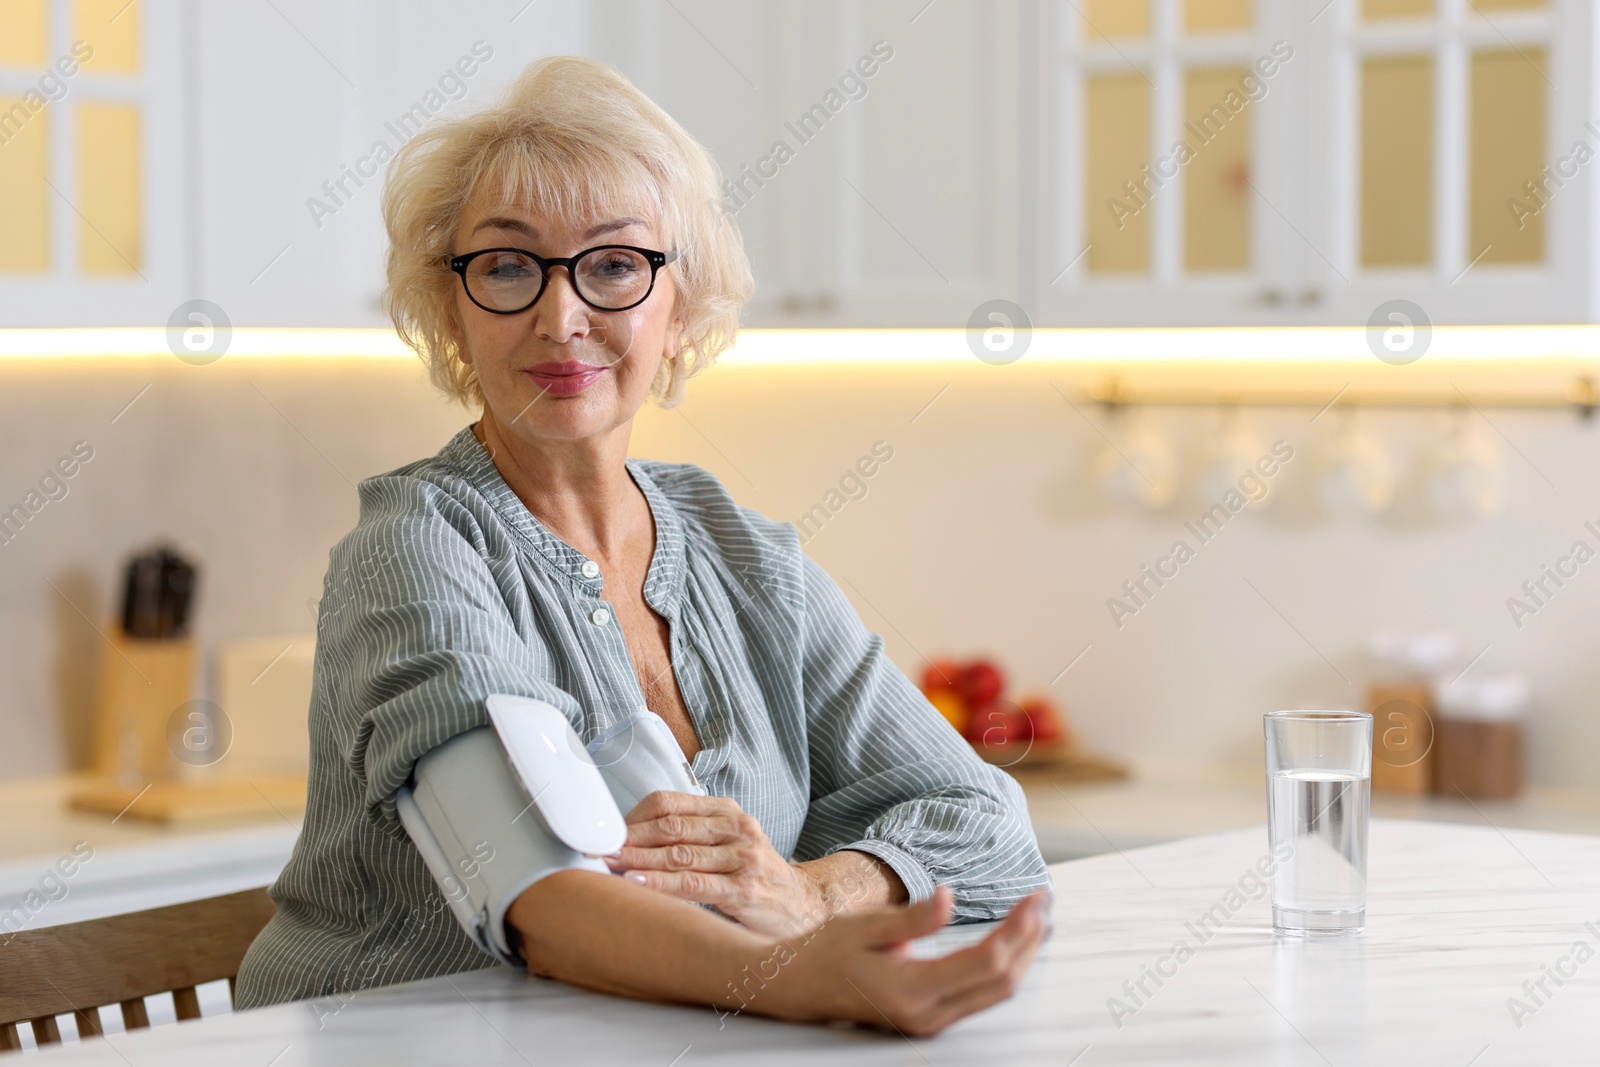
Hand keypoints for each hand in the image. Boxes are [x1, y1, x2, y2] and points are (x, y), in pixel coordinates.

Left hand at [606, 791, 827, 936]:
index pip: (671, 803)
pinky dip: (659, 884)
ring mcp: (743, 857)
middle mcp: (737, 828)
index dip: (634, 816)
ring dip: (637, 861)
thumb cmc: (755, 876)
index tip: (608, 831)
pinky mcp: (745, 888)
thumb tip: (632, 841)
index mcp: (727, 812)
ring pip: (678, 855)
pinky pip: (693, 884)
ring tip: (608, 865)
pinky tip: (636, 884)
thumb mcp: (729, 844)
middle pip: (671, 827)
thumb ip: (692, 836)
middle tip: (599, 848)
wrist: (802, 905)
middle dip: (630, 839)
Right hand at [762, 886, 1049, 1036]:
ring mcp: (930, 1023)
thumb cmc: (827, 951)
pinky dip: (1005, 967)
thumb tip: (949, 897)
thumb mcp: (866, 925)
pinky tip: (1014, 942)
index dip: (1017, 929)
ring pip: (997, 993)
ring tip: (1037, 917)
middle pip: (1001, 982)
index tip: (1033, 898)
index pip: (985, 962)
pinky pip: (982, 996)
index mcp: (911, 990)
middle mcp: (927, 1015)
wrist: (798, 986)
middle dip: (1029, 939)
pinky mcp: (931, 1019)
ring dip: (1023, 954)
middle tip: (1043, 900)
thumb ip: (913, 918)